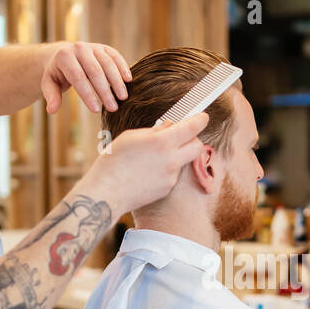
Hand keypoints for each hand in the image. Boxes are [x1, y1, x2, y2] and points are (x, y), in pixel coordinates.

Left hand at [39, 41, 131, 113]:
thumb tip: (51, 110)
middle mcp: (79, 48)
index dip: (87, 94)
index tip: (96, 110)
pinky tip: (129, 81)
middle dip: (105, 91)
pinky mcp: (104, 48)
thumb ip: (51, 96)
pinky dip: (123, 67)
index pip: (78, 77)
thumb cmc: (58, 74)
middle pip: (95, 71)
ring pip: (107, 64)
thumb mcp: (49, 84)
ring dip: (117, 82)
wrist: (65, 55)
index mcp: (64, 57)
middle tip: (113, 108)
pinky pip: (115, 56)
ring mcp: (93, 47)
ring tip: (123, 98)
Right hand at [82, 113, 209, 217]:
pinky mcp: (167, 188)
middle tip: (182, 136)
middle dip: (194, 139)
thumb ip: (155, 131)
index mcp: (161, 142)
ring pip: (183, 160)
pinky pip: (172, 174)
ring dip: (176, 155)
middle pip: (198, 146)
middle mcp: (171, 159)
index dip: (200, 120)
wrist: (107, 191)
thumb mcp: (131, 137)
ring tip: (152, 157)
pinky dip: (165, 169)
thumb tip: (170, 126)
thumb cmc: (114, 161)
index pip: (192, 128)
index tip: (202, 117)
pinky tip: (148, 171)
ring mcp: (171, 176)